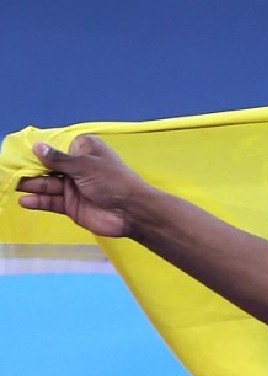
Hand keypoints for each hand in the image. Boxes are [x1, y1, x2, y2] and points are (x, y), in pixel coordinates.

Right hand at [16, 135, 151, 237]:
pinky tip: (24, 201)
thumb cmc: (112, 181)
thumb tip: (37, 147)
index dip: (41, 150)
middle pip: (49, 167)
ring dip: (31, 185)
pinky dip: (39, 201)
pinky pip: (52, 202)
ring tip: (13, 185)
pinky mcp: (73, 206)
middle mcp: (77, 167)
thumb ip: (59, 159)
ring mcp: (74, 187)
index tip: (21, 151)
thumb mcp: (84, 166)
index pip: (57, 147)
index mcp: (84, 151)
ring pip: (48, 185)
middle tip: (10, 170)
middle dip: (31, 169)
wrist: (132, 212)